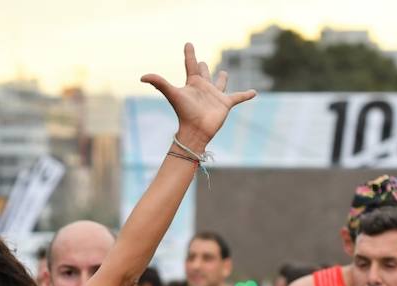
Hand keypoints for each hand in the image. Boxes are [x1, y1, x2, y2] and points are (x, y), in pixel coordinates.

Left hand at [141, 43, 255, 150]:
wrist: (195, 131)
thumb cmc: (184, 112)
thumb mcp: (172, 94)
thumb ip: (159, 83)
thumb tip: (142, 76)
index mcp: (192, 83)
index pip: (191, 64)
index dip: (189, 54)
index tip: (188, 44)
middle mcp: (203, 88)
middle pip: (204, 73)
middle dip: (203, 67)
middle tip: (201, 63)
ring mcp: (215, 95)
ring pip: (220, 83)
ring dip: (222, 78)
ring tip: (224, 73)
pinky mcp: (226, 104)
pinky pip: (238, 97)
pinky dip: (245, 95)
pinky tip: (253, 92)